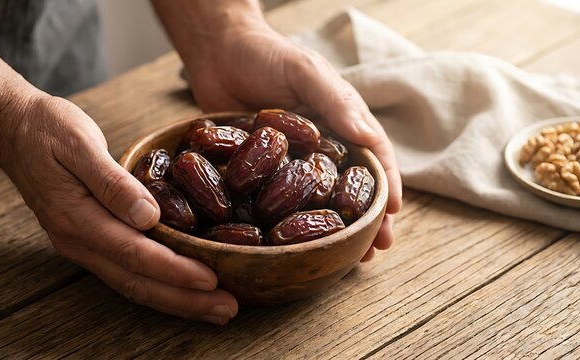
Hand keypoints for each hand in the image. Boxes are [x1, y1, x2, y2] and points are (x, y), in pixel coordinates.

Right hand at [0, 92, 237, 323]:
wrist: (12, 129)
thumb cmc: (46, 130)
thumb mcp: (79, 143)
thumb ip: (112, 182)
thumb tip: (149, 215)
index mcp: (76, 217)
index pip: (134, 253)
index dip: (174, 270)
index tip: (211, 279)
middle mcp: (79, 241)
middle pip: (137, 281)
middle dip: (184, 299)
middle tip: (228, 309)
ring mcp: (82, 245)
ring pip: (133, 284)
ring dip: (176, 300)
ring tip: (215, 309)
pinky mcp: (91, 240)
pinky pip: (128, 273)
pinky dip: (159, 286)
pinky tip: (183, 291)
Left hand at [185, 22, 402, 260]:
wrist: (217, 53)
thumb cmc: (266, 55)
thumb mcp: (305, 72)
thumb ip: (334, 100)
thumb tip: (365, 135)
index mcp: (340, 120)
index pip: (372, 155)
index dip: (385, 185)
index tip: (391, 215)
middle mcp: (322, 145)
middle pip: (350, 186)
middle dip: (366, 219)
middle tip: (375, 250)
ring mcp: (293, 160)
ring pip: (320, 200)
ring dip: (335, 228)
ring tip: (347, 258)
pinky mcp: (263, 170)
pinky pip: (280, 199)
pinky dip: (292, 222)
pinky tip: (296, 246)